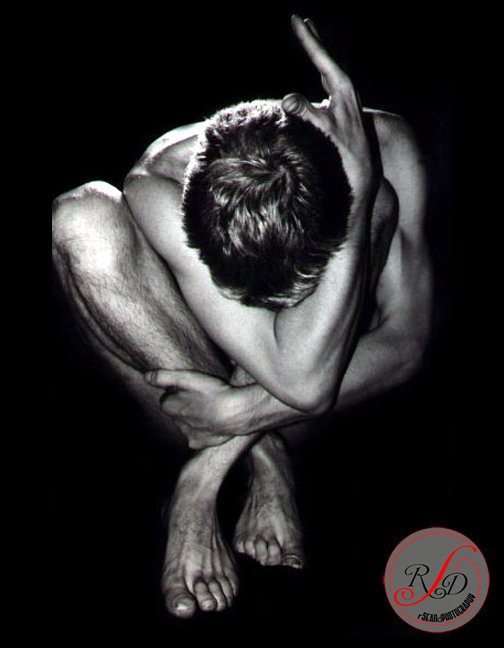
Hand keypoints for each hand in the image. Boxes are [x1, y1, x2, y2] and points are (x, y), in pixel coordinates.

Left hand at [145, 369, 241, 448]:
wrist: (236, 413)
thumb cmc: (212, 392)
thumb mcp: (187, 377)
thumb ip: (164, 377)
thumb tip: (146, 377)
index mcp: (169, 407)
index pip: (166, 397)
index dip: (178, 391)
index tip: (191, 387)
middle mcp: (175, 423)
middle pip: (175, 411)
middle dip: (183, 404)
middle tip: (201, 396)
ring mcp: (188, 435)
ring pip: (185, 424)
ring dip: (192, 417)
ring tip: (208, 408)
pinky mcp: (201, 443)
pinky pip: (197, 436)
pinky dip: (202, 430)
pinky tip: (212, 422)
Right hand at [282, 15, 375, 195]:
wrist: (362, 171)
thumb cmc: (344, 152)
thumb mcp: (324, 131)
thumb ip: (306, 114)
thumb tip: (286, 99)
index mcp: (343, 89)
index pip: (322, 57)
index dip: (308, 38)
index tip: (296, 19)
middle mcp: (347, 91)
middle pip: (328, 58)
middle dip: (314, 40)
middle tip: (302, 21)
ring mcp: (346, 100)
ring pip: (330, 69)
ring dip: (320, 54)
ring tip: (312, 40)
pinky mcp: (343, 110)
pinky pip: (330, 82)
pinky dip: (322, 72)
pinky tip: (321, 75)